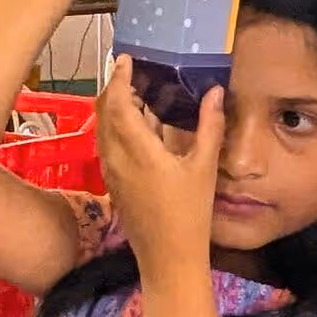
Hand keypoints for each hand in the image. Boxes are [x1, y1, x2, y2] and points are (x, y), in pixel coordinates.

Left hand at [93, 57, 222, 277]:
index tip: (125, 59)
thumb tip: (215, 91)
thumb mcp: (204, 168)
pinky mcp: (112, 183)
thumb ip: (210, 126)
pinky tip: (133, 126)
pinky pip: (106, 145)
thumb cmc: (190, 214)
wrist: (167, 258)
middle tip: (128, 71)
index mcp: (138, 151)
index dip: (119, 78)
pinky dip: (114, 127)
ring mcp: (110, 172)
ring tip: (131, 92)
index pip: (118, 103)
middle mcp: (116, 158)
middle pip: (103, 113)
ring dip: (111, 107)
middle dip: (112, 88)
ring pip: (101, 129)